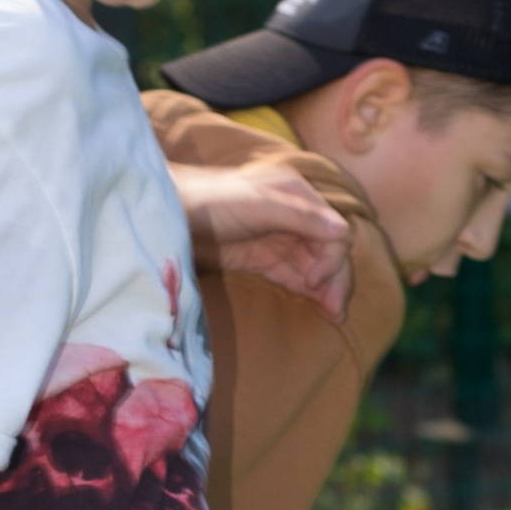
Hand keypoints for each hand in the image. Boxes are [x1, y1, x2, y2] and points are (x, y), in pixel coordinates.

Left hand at [171, 161, 354, 319]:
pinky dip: (306, 290)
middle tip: (337, 311)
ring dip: (324, 288)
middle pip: (327, 250)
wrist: (166, 213)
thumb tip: (344, 232)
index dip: (332, 258)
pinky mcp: (261, 258)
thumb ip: (300, 217)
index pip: (331, 230)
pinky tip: (318, 306)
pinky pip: (293, 275)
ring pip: (312, 265)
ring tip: (334, 315)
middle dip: (334, 279)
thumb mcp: (258, 205)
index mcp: (297, 194)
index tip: (317, 282)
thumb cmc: (209, 200)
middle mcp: (293, 214)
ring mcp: (277, 238)